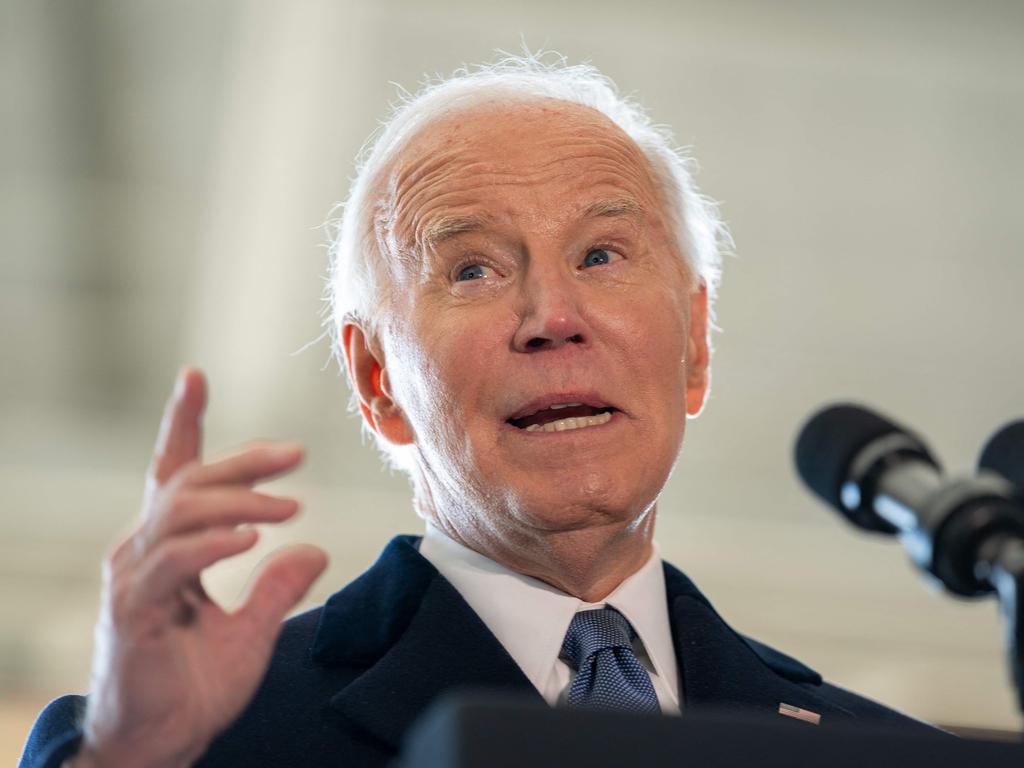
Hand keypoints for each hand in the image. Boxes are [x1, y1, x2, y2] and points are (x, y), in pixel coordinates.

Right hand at [75, 368, 327, 767]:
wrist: (158, 747)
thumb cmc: (194, 688)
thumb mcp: (250, 631)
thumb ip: (278, 588)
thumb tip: (313, 550)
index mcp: (168, 550)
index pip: (174, 475)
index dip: (183, 423)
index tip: (195, 377)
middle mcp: (143, 553)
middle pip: (190, 482)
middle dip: (243, 461)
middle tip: (296, 454)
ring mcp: (134, 580)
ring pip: (181, 512)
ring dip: (240, 502)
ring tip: (289, 508)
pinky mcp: (132, 612)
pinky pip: (172, 562)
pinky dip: (211, 544)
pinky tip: (249, 540)